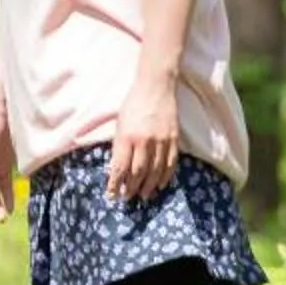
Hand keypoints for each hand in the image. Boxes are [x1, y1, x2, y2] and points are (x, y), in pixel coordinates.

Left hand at [106, 79, 180, 203]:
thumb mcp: (118, 123)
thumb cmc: (132, 104)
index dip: (115, 184)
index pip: (120, 167)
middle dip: (131, 188)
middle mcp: (143, 141)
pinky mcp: (173, 139)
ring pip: (154, 171)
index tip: (112, 195)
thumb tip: (115, 168)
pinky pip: (170, 163)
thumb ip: (118, 146)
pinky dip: (164, 176)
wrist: (155, 86)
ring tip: (143, 196)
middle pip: (137, 172)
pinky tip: (159, 185)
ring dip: (148, 186)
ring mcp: (160, 141)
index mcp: (126, 136)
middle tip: (127, 198)